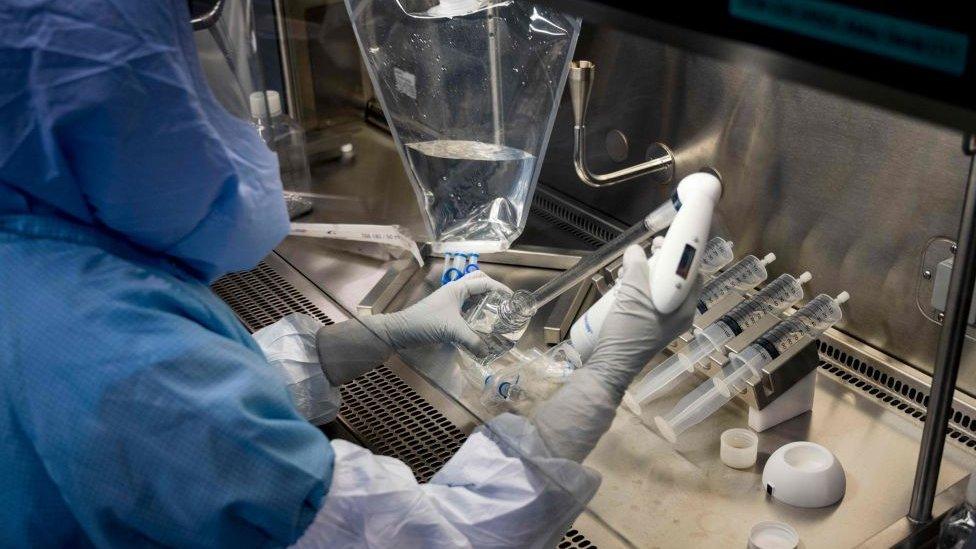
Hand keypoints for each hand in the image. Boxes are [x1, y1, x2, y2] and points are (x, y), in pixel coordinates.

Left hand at [364, 271, 509, 355]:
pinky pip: (465, 306)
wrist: (401, 331)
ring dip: (484, 300)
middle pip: (478, 282)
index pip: (485, 282)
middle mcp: (455, 290)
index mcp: (458, 288)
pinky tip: (480, 324)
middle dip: (493, 290)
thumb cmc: (426, 323)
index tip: (513, 300)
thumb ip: (473, 341)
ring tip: (496, 314)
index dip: (501, 289)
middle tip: (503, 305)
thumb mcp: (452, 331)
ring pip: (471, 294)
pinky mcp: (445, 311)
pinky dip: (475, 311)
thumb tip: (488, 352)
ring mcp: (449, 300)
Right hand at [531, 245, 699, 460]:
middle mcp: (678, 315)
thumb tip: (636, 250)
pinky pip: (649, 300)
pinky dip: (640, 288)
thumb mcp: (631, 297)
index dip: (684, 255)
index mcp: (683, 309)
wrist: (611, 366)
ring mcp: (663, 321)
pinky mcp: (648, 325)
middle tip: (651, 248)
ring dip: (647, 273)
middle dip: (662, 262)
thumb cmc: (627, 334)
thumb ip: (636, 269)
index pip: (694, 274)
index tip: (670, 241)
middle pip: (676, 280)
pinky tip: (624, 283)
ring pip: (660, 289)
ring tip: (630, 267)